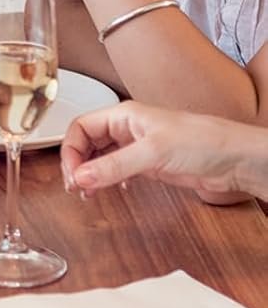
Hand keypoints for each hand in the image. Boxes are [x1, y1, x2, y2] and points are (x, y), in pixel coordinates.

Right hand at [60, 102, 267, 202]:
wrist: (237, 160)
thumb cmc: (204, 142)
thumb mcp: (153, 153)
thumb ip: (114, 165)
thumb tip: (81, 176)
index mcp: (123, 115)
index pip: (80, 127)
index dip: (70, 150)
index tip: (72, 174)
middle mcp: (127, 128)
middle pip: (86, 142)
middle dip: (77, 164)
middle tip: (77, 186)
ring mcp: (137, 146)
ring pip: (99, 157)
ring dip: (90, 174)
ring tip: (88, 192)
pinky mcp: (149, 163)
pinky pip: (116, 169)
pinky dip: (108, 179)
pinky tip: (112, 189)